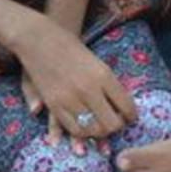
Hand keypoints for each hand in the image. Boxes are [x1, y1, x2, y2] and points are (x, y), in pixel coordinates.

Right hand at [15, 19, 136, 154]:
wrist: (39, 39)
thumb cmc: (72, 47)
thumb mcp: (97, 62)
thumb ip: (110, 85)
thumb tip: (123, 107)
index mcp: (103, 75)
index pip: (126, 105)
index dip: (131, 115)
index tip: (131, 117)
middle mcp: (88, 89)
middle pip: (111, 123)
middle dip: (118, 126)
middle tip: (118, 123)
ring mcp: (70, 99)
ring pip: (92, 130)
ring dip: (100, 132)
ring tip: (103, 126)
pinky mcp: (54, 105)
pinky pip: (73, 128)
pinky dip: (83, 132)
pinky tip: (87, 127)